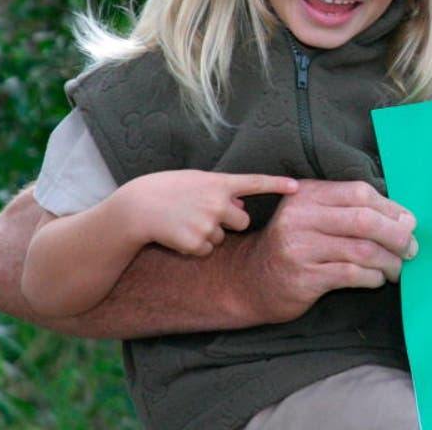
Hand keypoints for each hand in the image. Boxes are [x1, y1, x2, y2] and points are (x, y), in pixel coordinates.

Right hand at [112, 169, 293, 255]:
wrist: (134, 210)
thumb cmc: (162, 191)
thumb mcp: (192, 181)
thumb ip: (220, 190)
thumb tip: (242, 205)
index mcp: (218, 182)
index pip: (255, 182)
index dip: (278, 184)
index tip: (297, 187)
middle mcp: (218, 202)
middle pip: (243, 221)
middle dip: (229, 223)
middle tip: (202, 216)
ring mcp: (209, 223)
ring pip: (222, 238)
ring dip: (208, 235)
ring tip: (182, 223)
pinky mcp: (198, 243)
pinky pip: (207, 251)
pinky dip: (194, 247)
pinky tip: (176, 235)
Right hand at [238, 179, 417, 322]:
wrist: (249, 280)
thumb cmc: (294, 247)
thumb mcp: (313, 217)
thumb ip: (350, 211)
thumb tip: (405, 219)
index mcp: (307, 195)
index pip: (359, 193)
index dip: (391, 208)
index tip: (409, 223)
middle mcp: (301, 217)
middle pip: (364, 220)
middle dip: (396, 235)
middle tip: (411, 249)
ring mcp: (300, 248)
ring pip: (362, 250)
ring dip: (389, 261)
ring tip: (397, 268)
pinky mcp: (303, 277)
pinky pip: (352, 274)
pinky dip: (373, 277)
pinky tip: (377, 279)